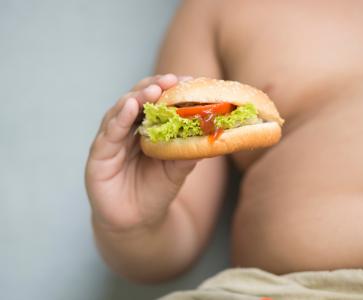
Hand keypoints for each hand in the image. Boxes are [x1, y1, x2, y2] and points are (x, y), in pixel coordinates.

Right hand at [85, 74, 197, 231]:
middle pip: (138, 99)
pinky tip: (129, 108)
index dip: (170, 89)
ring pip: (121, 112)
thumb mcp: (178, 169)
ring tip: (153, 90)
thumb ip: (189, 151)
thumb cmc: (156, 190)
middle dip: (154, 87)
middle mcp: (127, 129)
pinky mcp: (98, 156)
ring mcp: (111, 140)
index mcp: (146, 128)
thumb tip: (214, 133)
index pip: (157, 101)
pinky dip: (118, 120)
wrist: (137, 222)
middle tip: (171, 80)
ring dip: (136, 98)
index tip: (188, 80)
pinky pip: (108, 135)